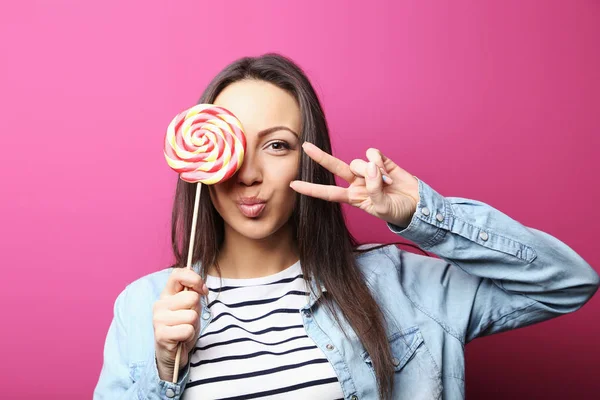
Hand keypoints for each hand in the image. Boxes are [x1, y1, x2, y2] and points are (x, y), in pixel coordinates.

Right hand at [153, 268, 207, 380]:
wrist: (173, 354)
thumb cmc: (183, 328)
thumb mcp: (191, 308)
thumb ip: (194, 294)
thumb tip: (201, 287)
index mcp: (167, 294)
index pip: (177, 274)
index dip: (194, 279)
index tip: (203, 290)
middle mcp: (159, 304)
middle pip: (191, 298)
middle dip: (196, 311)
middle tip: (188, 320)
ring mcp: (158, 319)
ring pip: (191, 315)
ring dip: (193, 325)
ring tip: (184, 330)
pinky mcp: (161, 335)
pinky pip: (188, 330)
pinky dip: (190, 336)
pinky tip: (181, 339)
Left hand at [290, 142, 419, 227]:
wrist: (417, 205)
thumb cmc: (397, 211)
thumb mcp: (382, 208)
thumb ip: (373, 189)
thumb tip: (370, 166)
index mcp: (353, 198)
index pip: (327, 193)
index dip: (310, 189)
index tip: (293, 185)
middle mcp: (357, 183)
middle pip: (335, 168)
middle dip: (320, 157)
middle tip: (305, 146)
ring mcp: (368, 171)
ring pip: (359, 162)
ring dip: (371, 171)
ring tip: (385, 183)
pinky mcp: (381, 162)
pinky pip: (373, 154)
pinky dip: (379, 161)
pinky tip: (387, 171)